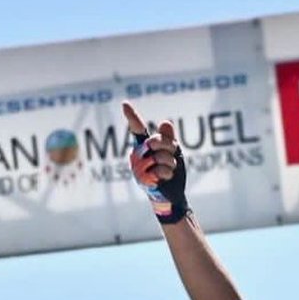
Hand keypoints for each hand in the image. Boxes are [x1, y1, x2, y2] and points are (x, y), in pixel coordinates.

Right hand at [123, 101, 188, 222]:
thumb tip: (165, 122)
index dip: (132, 117)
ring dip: (170, 163)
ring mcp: (138, 168)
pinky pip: (160, 170)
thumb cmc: (171, 172)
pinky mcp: (142, 180)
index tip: (124, 104)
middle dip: (169, 148)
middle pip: (155, 141)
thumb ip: (168, 138)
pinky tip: (165, 178)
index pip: (138, 129)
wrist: (173, 196)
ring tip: (168, 171)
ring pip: (159, 156)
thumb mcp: (173, 153)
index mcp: (144, 145)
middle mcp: (137, 155)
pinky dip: (168, 173)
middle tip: (172, 159)